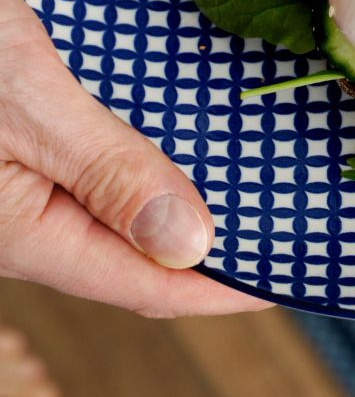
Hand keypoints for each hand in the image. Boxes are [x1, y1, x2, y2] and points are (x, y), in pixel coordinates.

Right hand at [0, 0, 261, 316]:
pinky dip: (144, 175)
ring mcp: (19, 193)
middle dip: (207, 259)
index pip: (146, 285)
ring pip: (116, 223)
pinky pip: (95, 182)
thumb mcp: (34, 106)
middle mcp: (25, 225)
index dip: (222, 290)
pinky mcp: (20, 157)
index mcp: (27, 233)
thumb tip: (192, 244)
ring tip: (246, 201)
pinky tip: (177, 153)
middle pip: (134, 262)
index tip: (286, 278)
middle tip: (281, 240)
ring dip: (179, 217)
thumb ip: (110, 174)